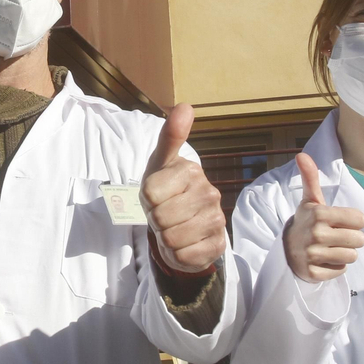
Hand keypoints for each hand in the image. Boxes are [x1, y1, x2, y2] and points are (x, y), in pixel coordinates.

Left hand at [141, 104, 226, 273]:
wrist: (180, 224)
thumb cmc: (166, 189)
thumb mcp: (160, 163)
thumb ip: (170, 136)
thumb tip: (185, 106)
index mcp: (192, 172)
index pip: (149, 192)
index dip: (146, 199)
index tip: (156, 196)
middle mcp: (210, 194)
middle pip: (160, 217)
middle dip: (156, 219)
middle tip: (164, 213)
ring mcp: (217, 221)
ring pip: (171, 238)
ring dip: (166, 237)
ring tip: (173, 227)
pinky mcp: (218, 246)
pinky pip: (184, 256)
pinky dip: (178, 255)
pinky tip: (185, 243)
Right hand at [283, 154, 363, 282]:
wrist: (286, 248)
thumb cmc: (306, 221)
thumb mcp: (310, 200)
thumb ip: (311, 177)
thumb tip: (302, 154)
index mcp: (319, 214)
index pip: (360, 220)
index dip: (355, 222)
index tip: (342, 221)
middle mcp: (316, 234)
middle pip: (358, 240)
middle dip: (352, 239)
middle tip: (337, 236)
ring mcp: (313, 255)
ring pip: (351, 256)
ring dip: (345, 253)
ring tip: (331, 248)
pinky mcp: (313, 273)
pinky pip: (341, 270)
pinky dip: (335, 267)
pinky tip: (324, 260)